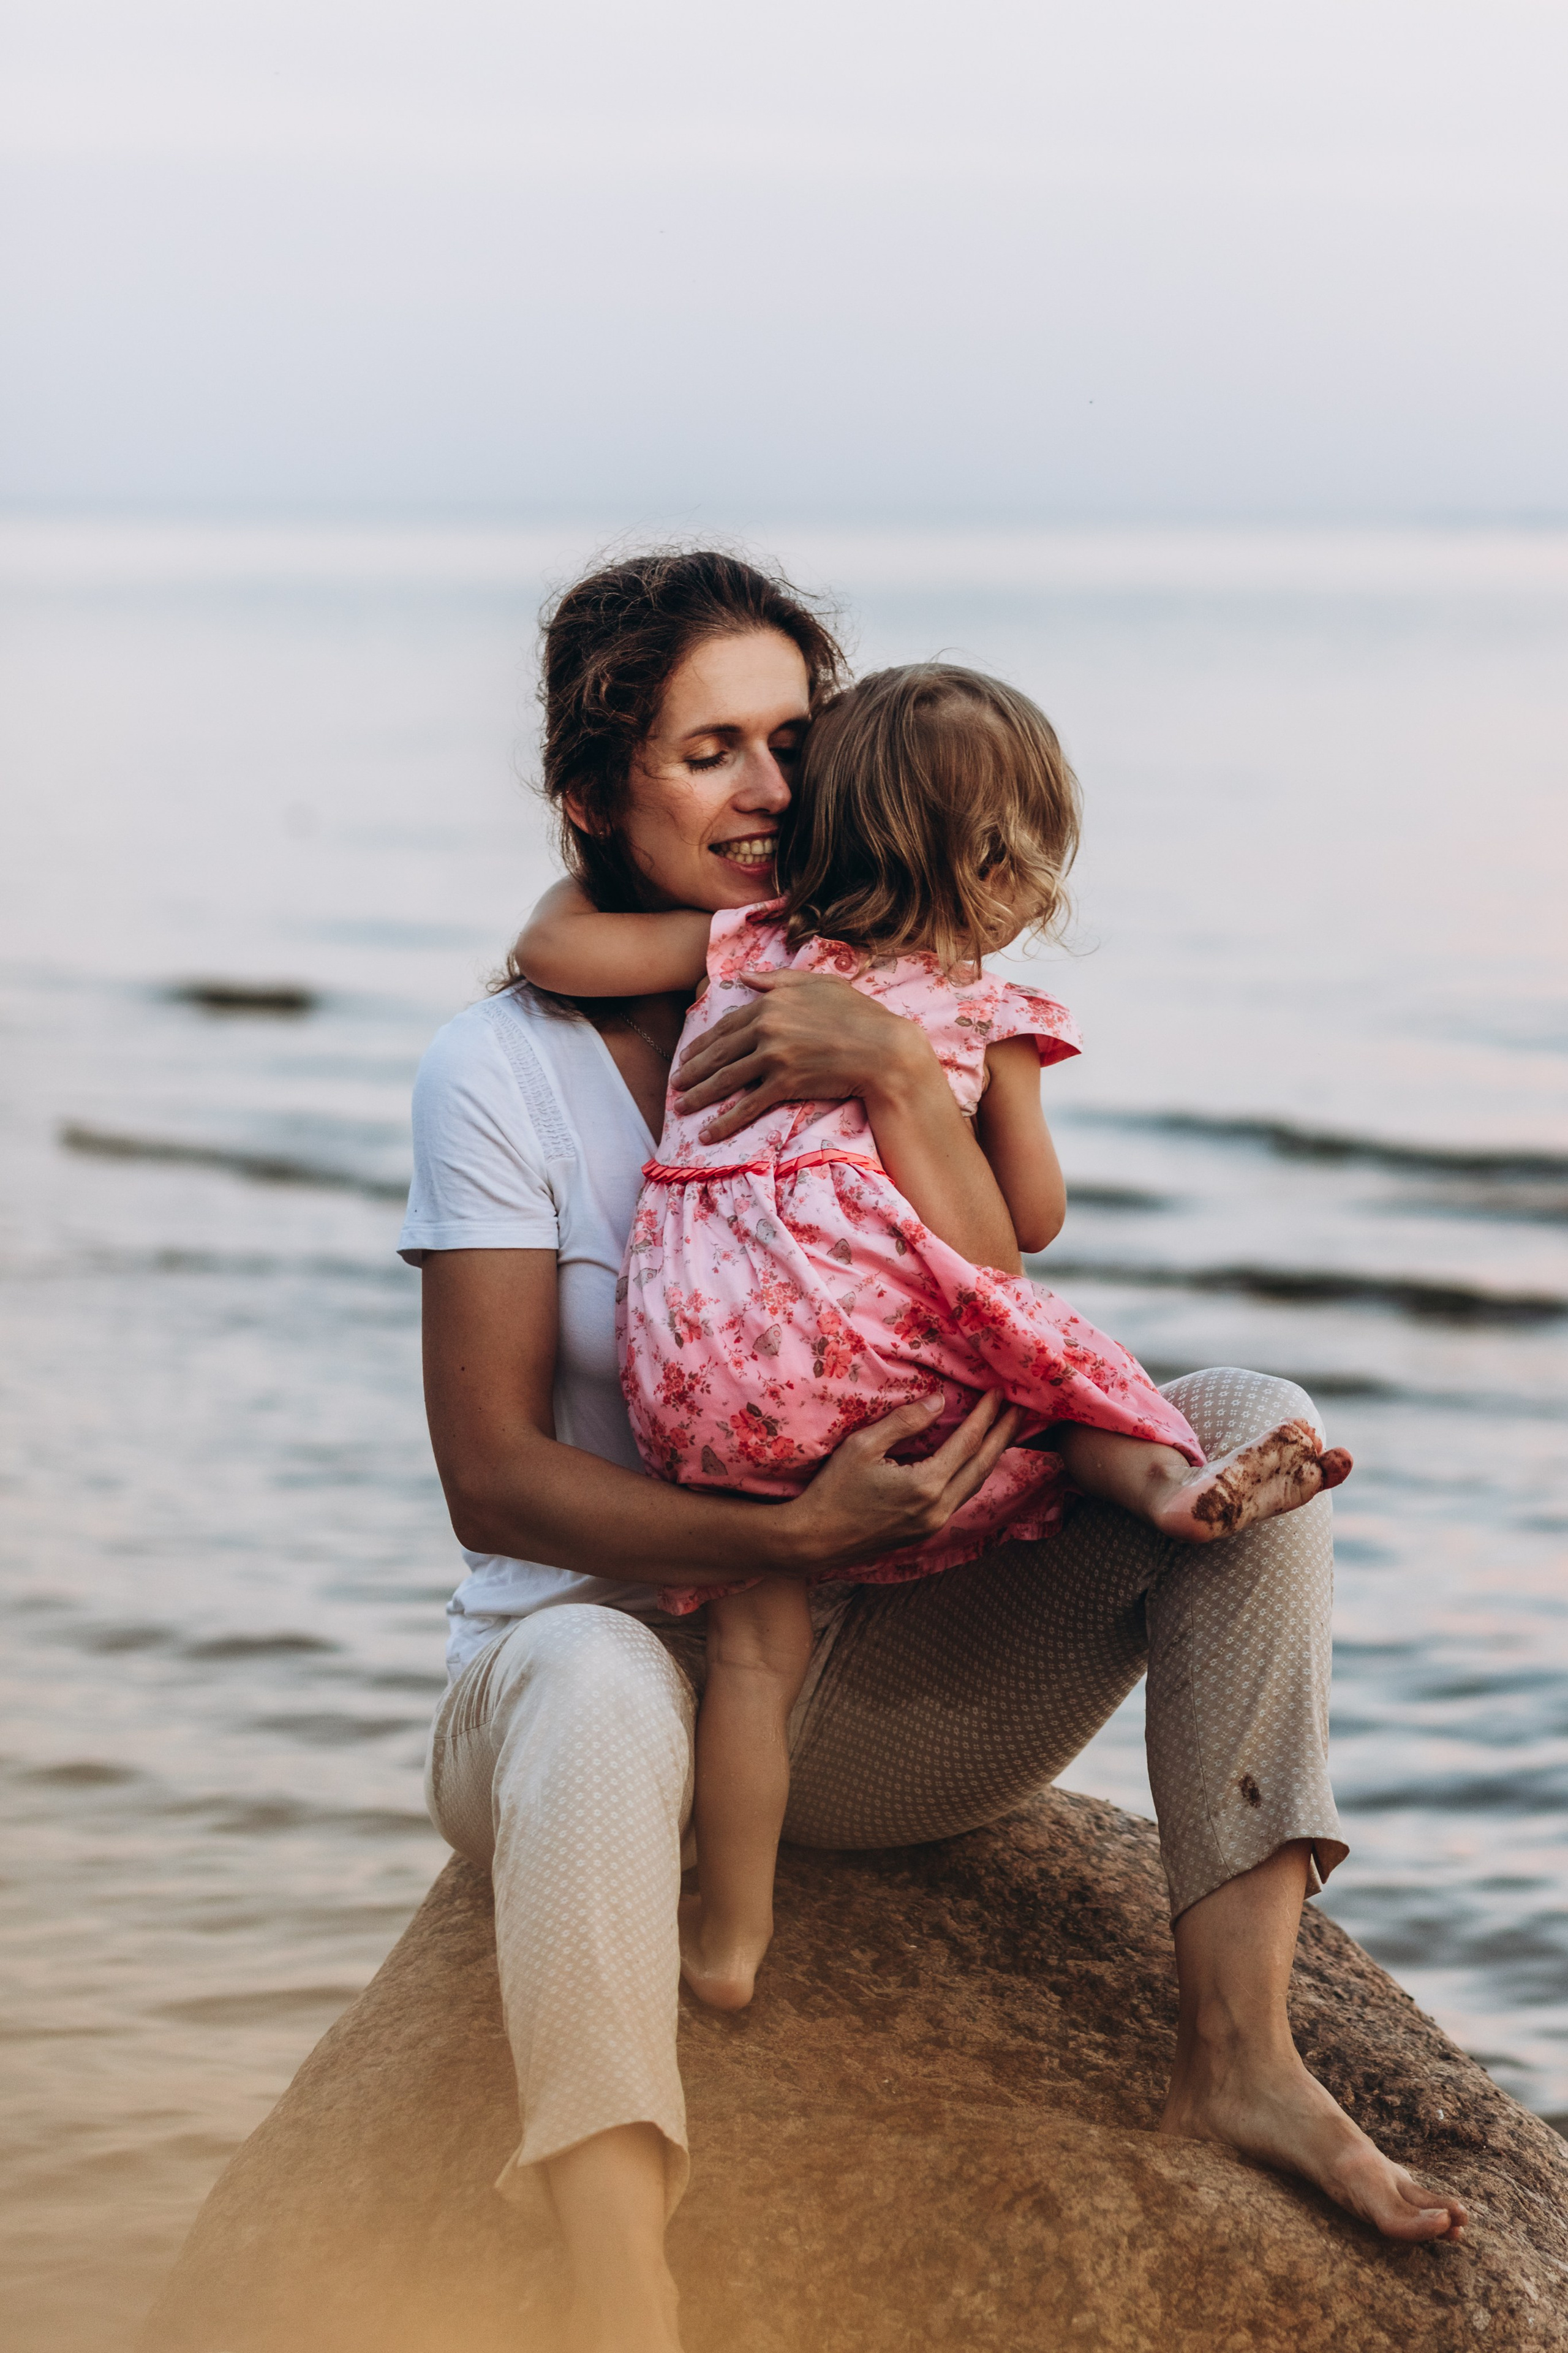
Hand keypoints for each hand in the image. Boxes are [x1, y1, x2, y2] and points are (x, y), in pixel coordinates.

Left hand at [672, 968, 928, 1142]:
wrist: (882, 1049)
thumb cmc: (857, 1013)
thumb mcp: (818, 984)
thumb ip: (778, 980)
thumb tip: (745, 978)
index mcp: (770, 1003)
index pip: (726, 1026)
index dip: (703, 1043)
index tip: (687, 1055)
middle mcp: (765, 1028)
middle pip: (719, 1053)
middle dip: (693, 1071)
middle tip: (676, 1084)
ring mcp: (773, 1057)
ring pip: (726, 1080)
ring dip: (700, 1096)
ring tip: (682, 1108)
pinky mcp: (784, 1084)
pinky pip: (746, 1106)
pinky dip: (724, 1122)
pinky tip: (708, 1134)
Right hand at [778, 1389, 1024, 1570]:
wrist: (814, 1540)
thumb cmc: (833, 1490)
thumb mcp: (863, 1446)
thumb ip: (904, 1423)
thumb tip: (940, 1401)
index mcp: (925, 1485)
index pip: (967, 1443)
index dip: (986, 1415)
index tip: (999, 1392)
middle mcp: (938, 1508)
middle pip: (983, 1466)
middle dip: (1005, 1435)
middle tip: (1022, 1409)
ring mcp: (934, 1523)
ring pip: (975, 1485)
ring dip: (993, 1455)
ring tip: (1006, 1430)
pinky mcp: (926, 1531)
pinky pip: (961, 1497)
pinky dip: (974, 1474)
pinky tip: (976, 1460)